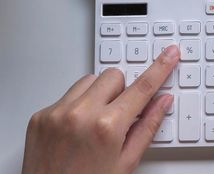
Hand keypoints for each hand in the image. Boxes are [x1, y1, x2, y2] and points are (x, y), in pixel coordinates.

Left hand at [22, 45, 179, 173]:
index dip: (160, 68)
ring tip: (96, 123)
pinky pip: (66, 95)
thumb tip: (163, 102)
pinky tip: (76, 130)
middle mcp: (80, 115)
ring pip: (89, 81)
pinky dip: (76, 106)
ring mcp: (57, 113)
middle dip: (122, 91)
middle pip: (114, 77)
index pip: (142, 88)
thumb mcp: (127, 162)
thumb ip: (148, 127)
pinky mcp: (41, 115)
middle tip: (121, 114)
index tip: (169, 54)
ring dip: (98, 95)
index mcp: (107, 127)